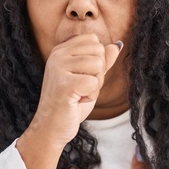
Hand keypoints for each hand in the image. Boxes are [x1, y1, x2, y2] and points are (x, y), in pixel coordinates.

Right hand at [30, 33, 123, 148]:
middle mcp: (58, 54)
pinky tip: (77, 101)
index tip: (82, 77)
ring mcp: (59, 67)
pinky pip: (94, 82)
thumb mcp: (88, 78)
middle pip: (99, 52)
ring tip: (79, 94)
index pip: (93, 40)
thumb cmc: (70, 103)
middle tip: (81, 88)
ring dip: (95, 86)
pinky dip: (91, 96)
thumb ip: (101, 61)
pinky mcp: (64, 83)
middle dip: (98, 74)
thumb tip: (116, 45)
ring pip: (98, 65)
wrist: (51, 127)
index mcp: (61, 50)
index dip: (97, 61)